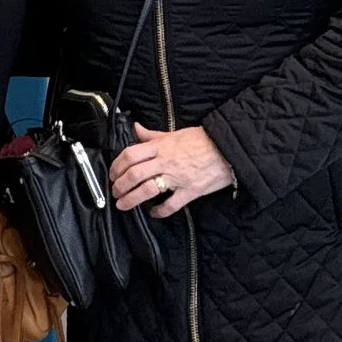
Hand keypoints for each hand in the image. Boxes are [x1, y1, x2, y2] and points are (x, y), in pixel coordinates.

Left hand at [109, 126, 234, 218]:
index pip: (130, 155)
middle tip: (115, 192)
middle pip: (134, 174)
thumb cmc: (203, 140)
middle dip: (119, 186)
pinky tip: (153, 213)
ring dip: (131, 200)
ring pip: (147, 190)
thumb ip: (153, 135)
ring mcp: (177, 178)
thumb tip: (136, 128)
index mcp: (160, 146)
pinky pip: (170, 205)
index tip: (112, 174)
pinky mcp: (190, 191)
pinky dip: (159, 212)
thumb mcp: (175, 133)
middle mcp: (165, 162)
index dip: (116, 166)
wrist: (228, 148)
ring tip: (123, 205)